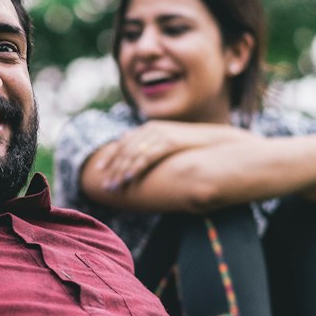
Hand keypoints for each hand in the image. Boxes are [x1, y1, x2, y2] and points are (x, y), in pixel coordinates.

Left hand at [89, 121, 243, 190]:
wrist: (216, 142)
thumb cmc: (191, 147)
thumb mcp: (168, 145)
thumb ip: (151, 147)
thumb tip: (136, 155)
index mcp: (149, 129)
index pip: (123, 143)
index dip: (110, 156)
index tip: (100, 170)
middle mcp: (151, 129)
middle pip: (124, 149)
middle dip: (112, 168)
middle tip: (104, 185)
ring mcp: (160, 134)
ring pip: (132, 154)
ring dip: (120, 171)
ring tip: (113, 186)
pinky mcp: (168, 142)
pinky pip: (146, 156)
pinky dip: (134, 168)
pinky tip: (127, 178)